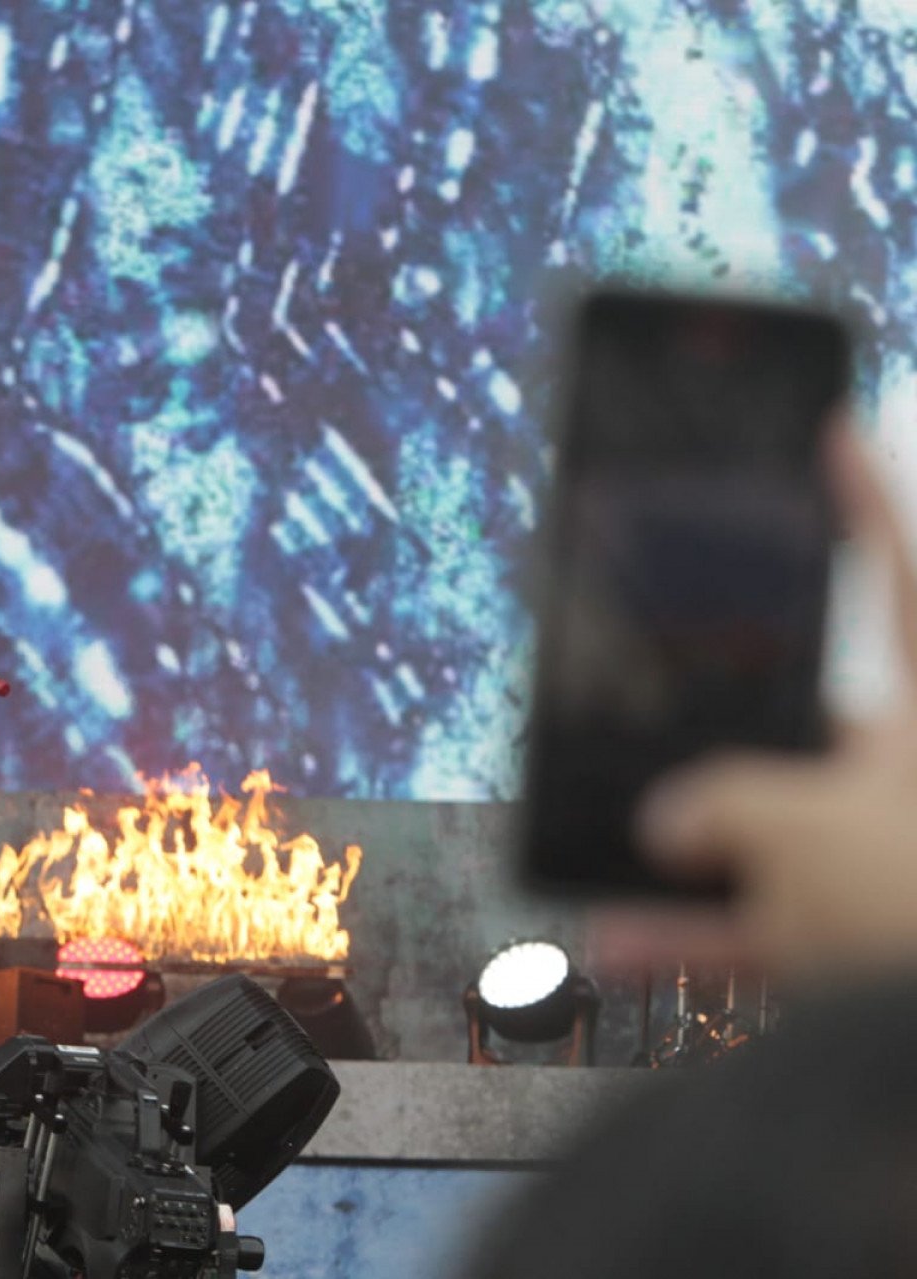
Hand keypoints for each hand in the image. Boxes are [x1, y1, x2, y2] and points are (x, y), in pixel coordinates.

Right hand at [594, 428, 916, 987]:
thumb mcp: (799, 830)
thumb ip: (720, 804)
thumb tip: (678, 823)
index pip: (905, 573)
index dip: (866, 498)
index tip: (833, 434)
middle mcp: (913, 781)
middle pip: (814, 723)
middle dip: (722, 733)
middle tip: (663, 714)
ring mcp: (893, 862)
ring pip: (775, 838)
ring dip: (687, 857)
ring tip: (614, 858)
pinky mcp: (867, 945)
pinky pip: (766, 930)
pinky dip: (692, 938)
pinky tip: (617, 944)